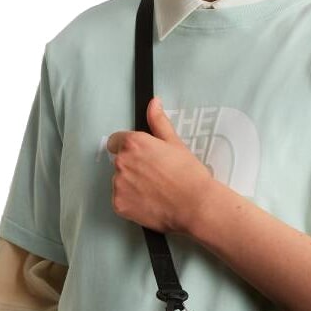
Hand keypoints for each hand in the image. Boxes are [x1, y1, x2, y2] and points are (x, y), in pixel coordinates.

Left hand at [105, 97, 215, 234]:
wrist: (195, 206)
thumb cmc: (189, 176)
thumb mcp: (175, 143)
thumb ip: (158, 122)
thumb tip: (153, 104)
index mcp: (133, 143)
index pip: (116, 141)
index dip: (130, 149)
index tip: (142, 158)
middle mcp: (121, 162)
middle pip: (119, 163)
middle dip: (133, 168)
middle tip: (155, 177)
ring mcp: (119, 185)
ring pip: (120, 182)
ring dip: (131, 186)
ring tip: (154, 192)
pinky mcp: (119, 204)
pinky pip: (120, 201)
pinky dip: (131, 203)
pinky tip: (149, 203)